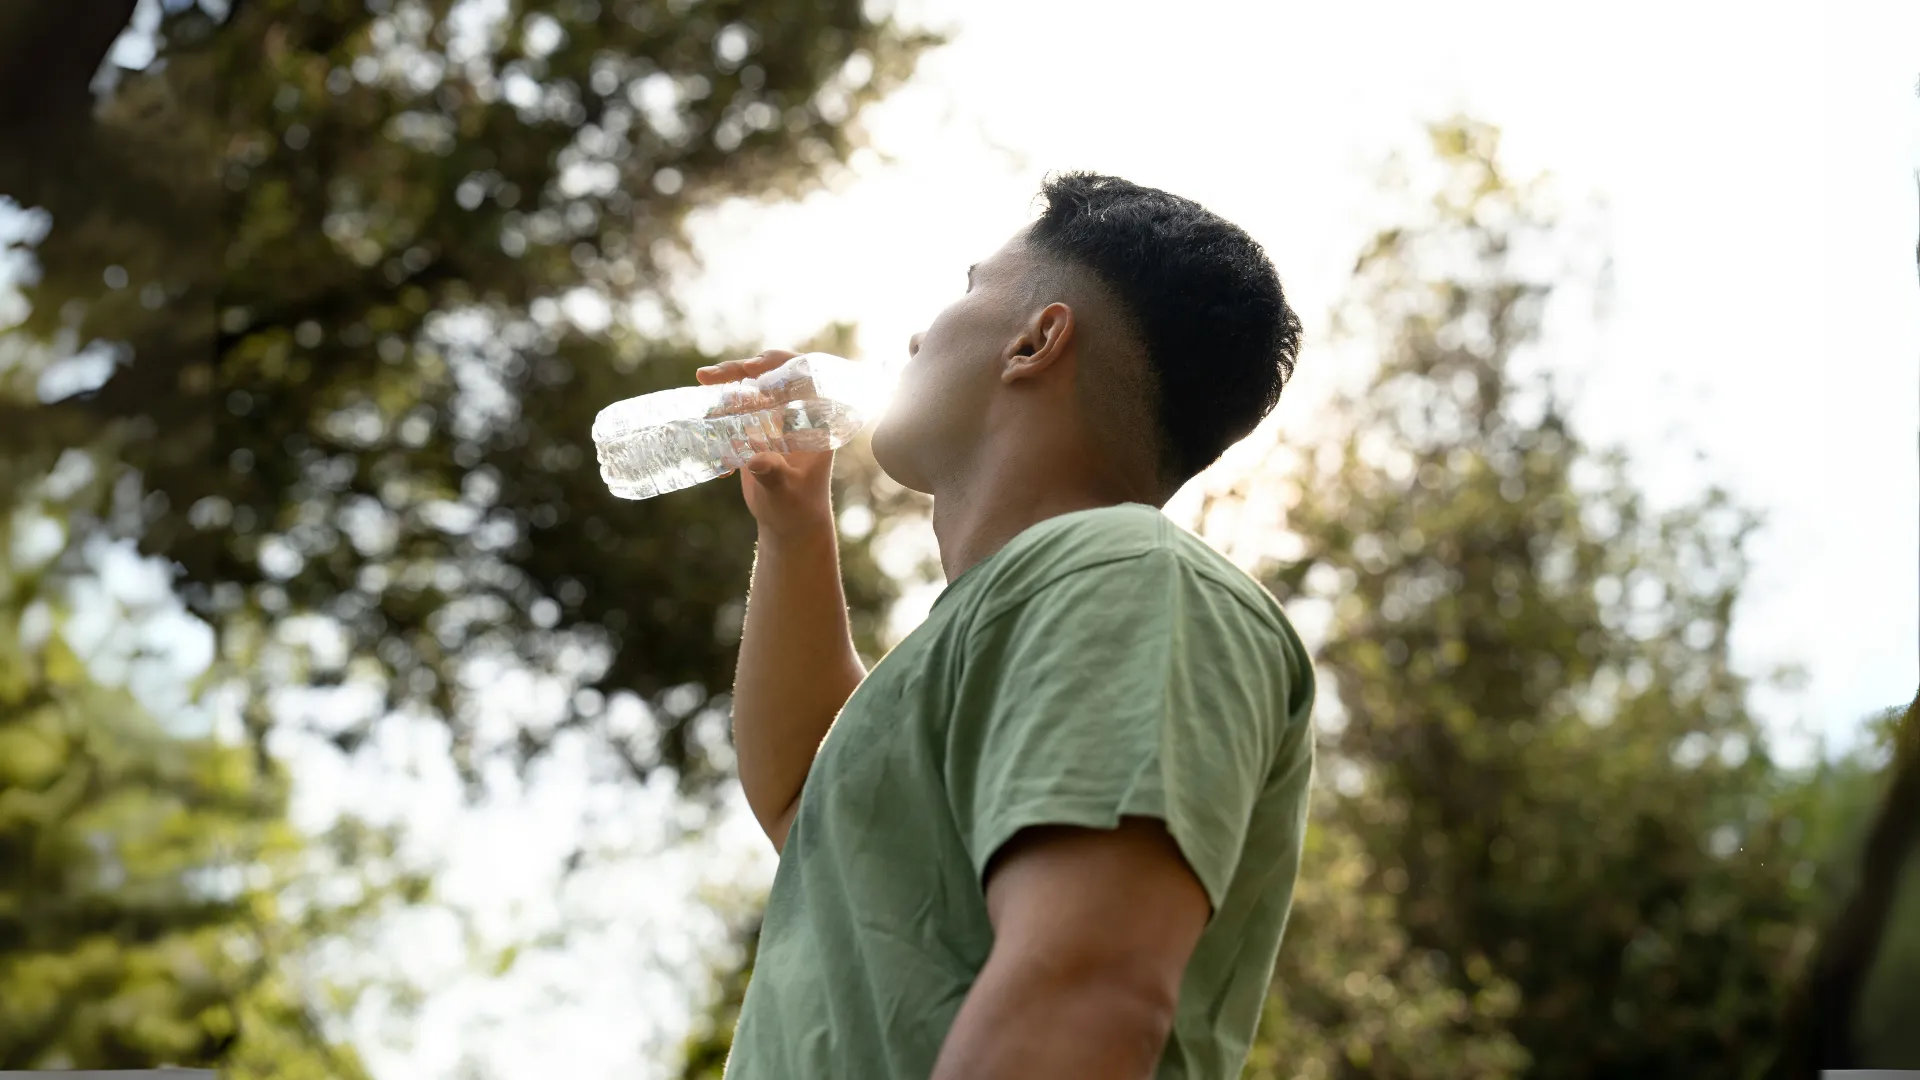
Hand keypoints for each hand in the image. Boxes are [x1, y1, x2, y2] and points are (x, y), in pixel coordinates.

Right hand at [695, 349, 835, 539]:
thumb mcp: (785, 492)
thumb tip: (757, 461)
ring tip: (701, 386)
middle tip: (708, 376)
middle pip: (770, 378)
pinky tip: (710, 435)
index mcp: (815, 422)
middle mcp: (797, 416)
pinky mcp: (757, 433)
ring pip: (750, 392)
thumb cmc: (798, 509)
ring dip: (724, 390)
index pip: (804, 377)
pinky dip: (718, 417)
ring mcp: (776, 422)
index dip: (781, 363)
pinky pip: (736, 413)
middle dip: (740, 371)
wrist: (789, 525)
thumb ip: (773, 475)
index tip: (753, 366)